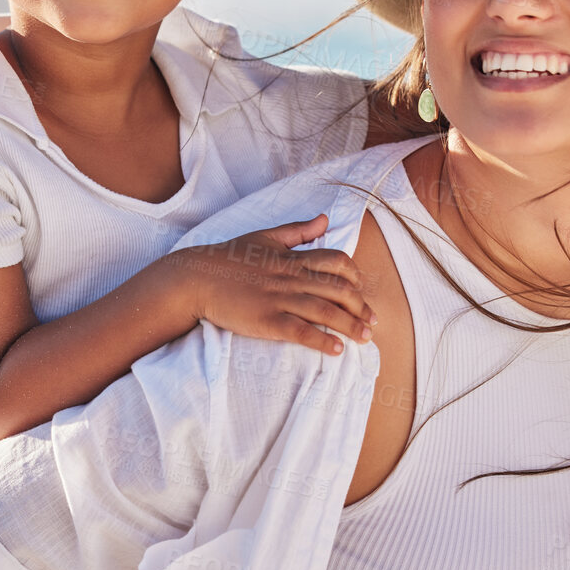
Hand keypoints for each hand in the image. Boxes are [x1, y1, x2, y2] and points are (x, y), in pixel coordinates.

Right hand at [173, 214, 375, 356]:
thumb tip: (325, 220)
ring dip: (350, 326)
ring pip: (325, 312)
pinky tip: (336, 350)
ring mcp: (279, 299)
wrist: (196, 277)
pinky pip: (301, 332)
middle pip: (338, 289)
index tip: (362, 291)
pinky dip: (322, 341)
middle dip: (360, 307)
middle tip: (372, 322)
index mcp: (292, 258)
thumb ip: (298, 231)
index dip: (355, 277)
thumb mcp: (265, 237)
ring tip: (365, 339)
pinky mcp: (266, 321)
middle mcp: (291, 278)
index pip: (337, 262)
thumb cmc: (229, 257)